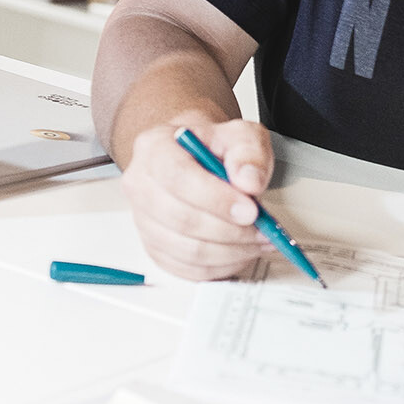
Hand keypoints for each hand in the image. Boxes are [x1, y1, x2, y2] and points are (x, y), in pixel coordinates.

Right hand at [118, 113, 277, 280]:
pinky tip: (240, 252)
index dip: (216, 199)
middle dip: (229, 230)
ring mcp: (144, 221)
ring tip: (258, 241)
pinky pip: (187, 268)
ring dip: (229, 252)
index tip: (250, 210)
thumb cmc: (214, 147)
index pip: (178, 178)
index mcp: (154, 148)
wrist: (197, 158)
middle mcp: (141, 186)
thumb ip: (248, 153)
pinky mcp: (155, 248)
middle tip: (263, 229)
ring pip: (185, 250)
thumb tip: (249, 181)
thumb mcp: (240, 135)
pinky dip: (220, 266)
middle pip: (181, 219)